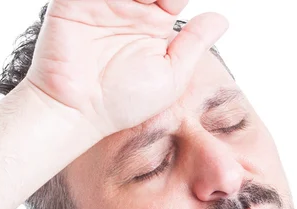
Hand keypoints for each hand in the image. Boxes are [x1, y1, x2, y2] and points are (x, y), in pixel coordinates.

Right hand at [25, 0, 227, 135]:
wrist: (78, 110)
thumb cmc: (123, 102)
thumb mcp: (171, 75)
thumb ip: (194, 44)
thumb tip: (221, 19)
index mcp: (154, 23)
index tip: (176, 2)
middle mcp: (131, 8)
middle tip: (156, 1)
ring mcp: (103, 2)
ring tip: (144, 0)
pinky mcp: (75, 1)